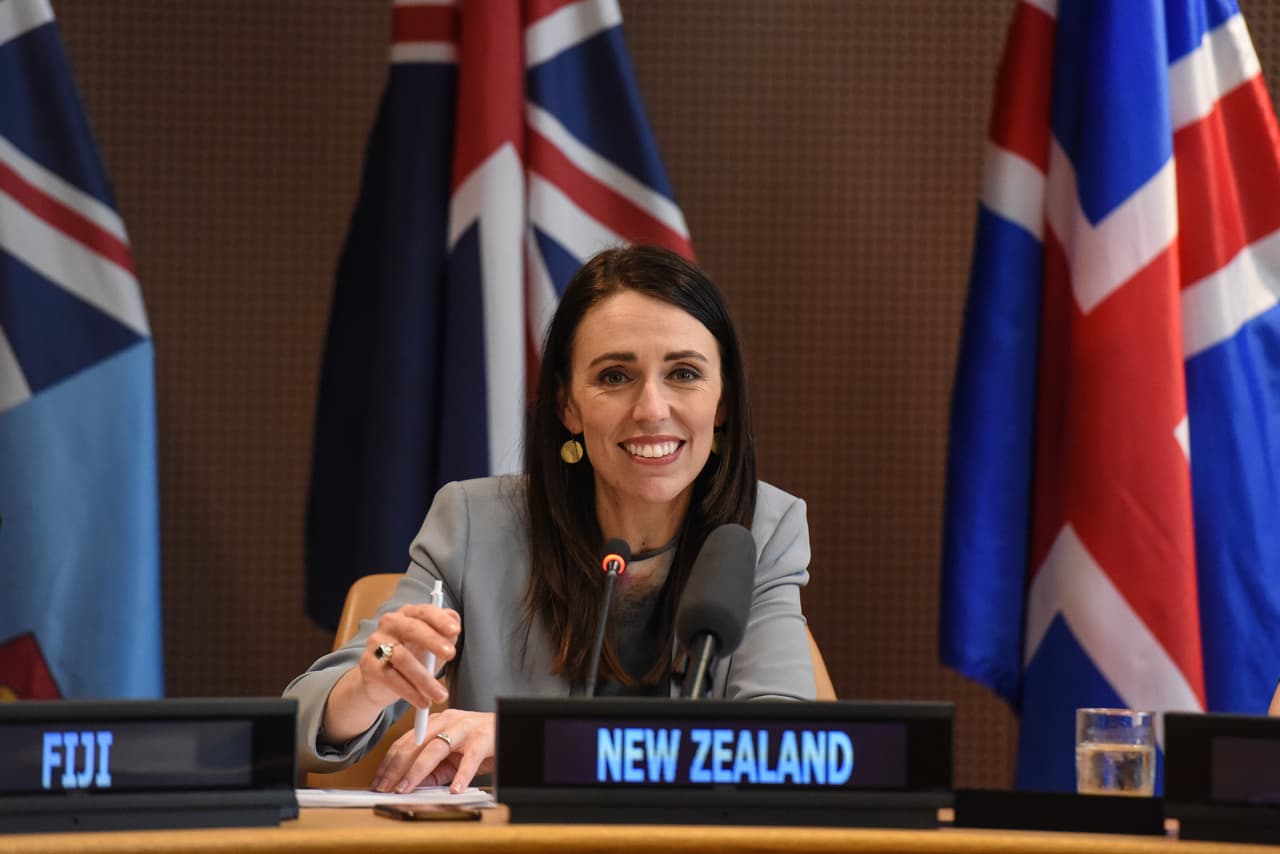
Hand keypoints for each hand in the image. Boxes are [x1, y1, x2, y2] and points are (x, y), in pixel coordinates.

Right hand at [356, 603, 459, 710]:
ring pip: (403, 658)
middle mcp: (390, 624)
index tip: (455, 631)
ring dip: (425, 678)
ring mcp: (376, 643)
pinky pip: (391, 678)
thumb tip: (455, 627)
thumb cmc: (412, 658)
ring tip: (440, 695)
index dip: (440, 620)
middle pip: (412, 629)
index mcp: (408, 614)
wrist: (381, 681)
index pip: (425, 612)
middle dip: (433, 641)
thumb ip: (445, 636)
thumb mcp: (432, 647)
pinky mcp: (368, 665)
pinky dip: (410, 692)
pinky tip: (422, 701)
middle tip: (450, 654)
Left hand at [371, 709, 494, 793]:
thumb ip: (432, 769)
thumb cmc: (481, 742)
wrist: (511, 728)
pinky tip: (454, 790)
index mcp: (436, 723)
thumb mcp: (452, 756)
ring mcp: (465, 727)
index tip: (378, 782)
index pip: (405, 742)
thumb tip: (409, 785)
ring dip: (418, 771)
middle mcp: (447, 720)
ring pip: (435, 749)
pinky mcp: (483, 738)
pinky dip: (461, 776)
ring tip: (407, 789)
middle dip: (397, 769)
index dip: (389, 763)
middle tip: (386, 789)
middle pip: (414, 745)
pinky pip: (469, 759)